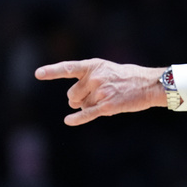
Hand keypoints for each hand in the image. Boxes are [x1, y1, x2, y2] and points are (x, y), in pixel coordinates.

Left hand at [35, 59, 164, 125]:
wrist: (149, 85)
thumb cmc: (127, 77)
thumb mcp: (106, 69)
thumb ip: (87, 80)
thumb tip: (73, 102)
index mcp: (93, 66)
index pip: (68, 68)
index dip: (52, 71)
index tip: (38, 74)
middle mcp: (94, 77)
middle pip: (72, 94)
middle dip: (79, 99)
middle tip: (97, 95)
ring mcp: (100, 92)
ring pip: (81, 105)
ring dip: (89, 106)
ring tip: (107, 99)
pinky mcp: (107, 106)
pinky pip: (88, 113)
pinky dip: (78, 119)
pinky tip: (69, 121)